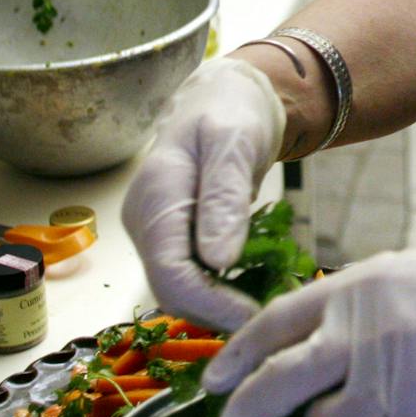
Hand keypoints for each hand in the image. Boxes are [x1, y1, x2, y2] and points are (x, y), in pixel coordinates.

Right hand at [120, 57, 286, 332]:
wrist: (227, 98)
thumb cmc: (232, 111)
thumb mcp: (235, 144)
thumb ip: (224, 198)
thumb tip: (219, 260)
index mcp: (155, 197)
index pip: (170, 273)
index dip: (210, 304)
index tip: (254, 317)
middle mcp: (146, 221)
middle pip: (172, 289)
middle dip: (216, 311)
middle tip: (269, 318)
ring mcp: (156, 233)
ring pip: (181, 289)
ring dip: (220, 305)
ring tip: (267, 305)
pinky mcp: (173, 239)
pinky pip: (192, 277)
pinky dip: (222, 290)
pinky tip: (256, 286)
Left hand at [204, 226, 415, 416]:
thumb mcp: (393, 273)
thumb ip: (345, 307)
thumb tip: (297, 343)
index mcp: (353, 291)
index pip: (273, 326)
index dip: (237, 357)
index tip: (215, 381)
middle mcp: (362, 337)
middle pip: (279, 383)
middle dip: (245, 411)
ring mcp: (390, 384)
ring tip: (360, 409)